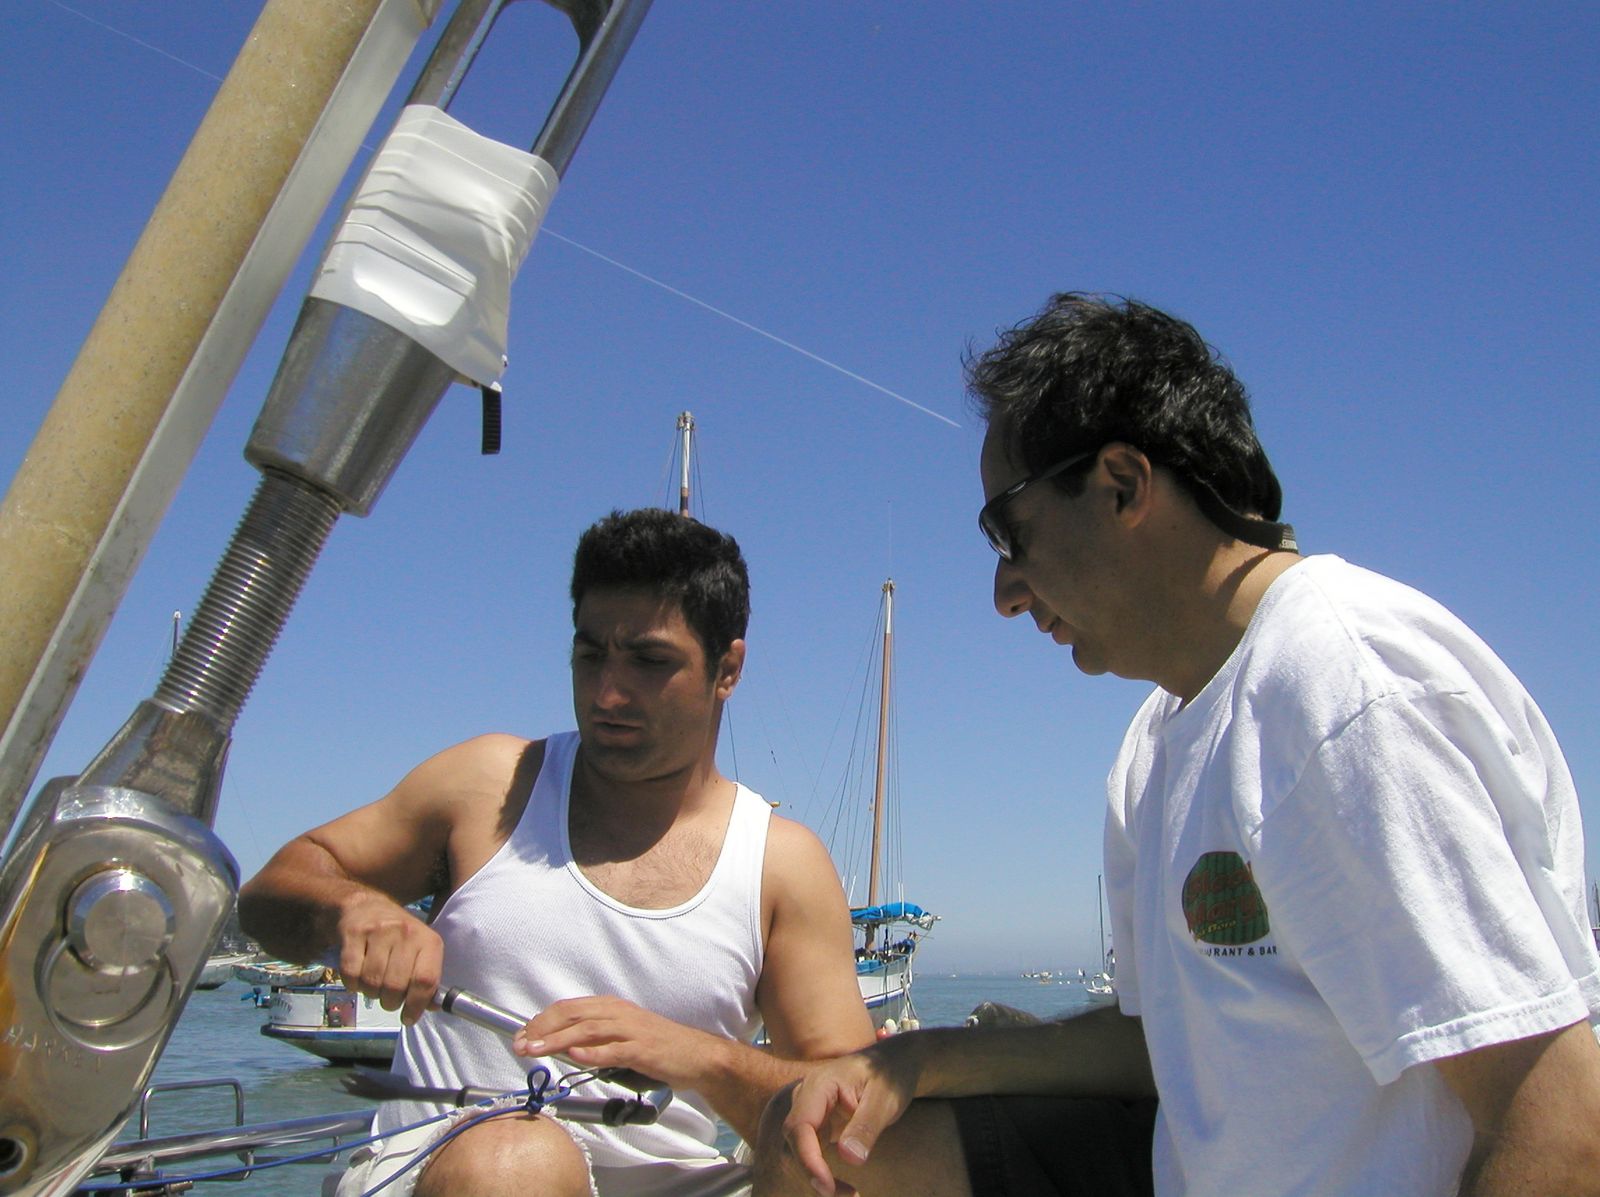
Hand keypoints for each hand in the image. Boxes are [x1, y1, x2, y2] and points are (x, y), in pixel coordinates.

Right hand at [334, 892, 441, 1024]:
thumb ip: (427, 979)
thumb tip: (432, 1007)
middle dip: (390, 1002)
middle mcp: (406, 933)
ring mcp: (379, 931)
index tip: (408, 1018)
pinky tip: (357, 976)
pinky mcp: (353, 933)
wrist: (365, 906)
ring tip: (373, 984)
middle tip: (387, 998)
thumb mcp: (420, 952)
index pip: (426, 980)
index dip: (416, 1005)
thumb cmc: (398, 937)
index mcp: (429, 941)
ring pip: (371, 982)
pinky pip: (350, 974)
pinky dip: (352, 984)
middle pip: (395, 986)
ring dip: (370, 993)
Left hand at [511, 995, 716, 1089]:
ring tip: (535, 1050)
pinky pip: (613, 1050)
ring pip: (587, 1030)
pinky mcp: (642, 1050)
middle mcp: (619, 1013)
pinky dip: (592, 1053)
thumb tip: (564, 1047)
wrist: (696, 1056)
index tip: (522, 1035)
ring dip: (557, 1040)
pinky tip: (575, 1056)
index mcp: (612, 1007)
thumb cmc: (658, 1048)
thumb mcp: (622, 1037)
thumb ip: (596, 1039)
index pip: (568, 1008)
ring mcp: (631, 1030)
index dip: (541, 1020)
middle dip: (542, 1028)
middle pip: (572, 1014)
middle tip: (520, 1044)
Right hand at [777, 1045, 916, 1196]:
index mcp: (819, 1085)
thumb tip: (850, 1158)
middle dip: (811, 1172)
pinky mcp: (816, 1127)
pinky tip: (844, 1188)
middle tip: (846, 1195)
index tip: (827, 1185)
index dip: (807, 1159)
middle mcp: (806, 1098)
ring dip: (815, 1176)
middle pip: (793, 1141)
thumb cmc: (889, 1075)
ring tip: (850, 1194)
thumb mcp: (884, 1099)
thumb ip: (866, 1126)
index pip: (800, 1126)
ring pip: (796, 1151)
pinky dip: (821, 1173)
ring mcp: (809, 1113)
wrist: (892, 1064)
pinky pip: (808, 1153)